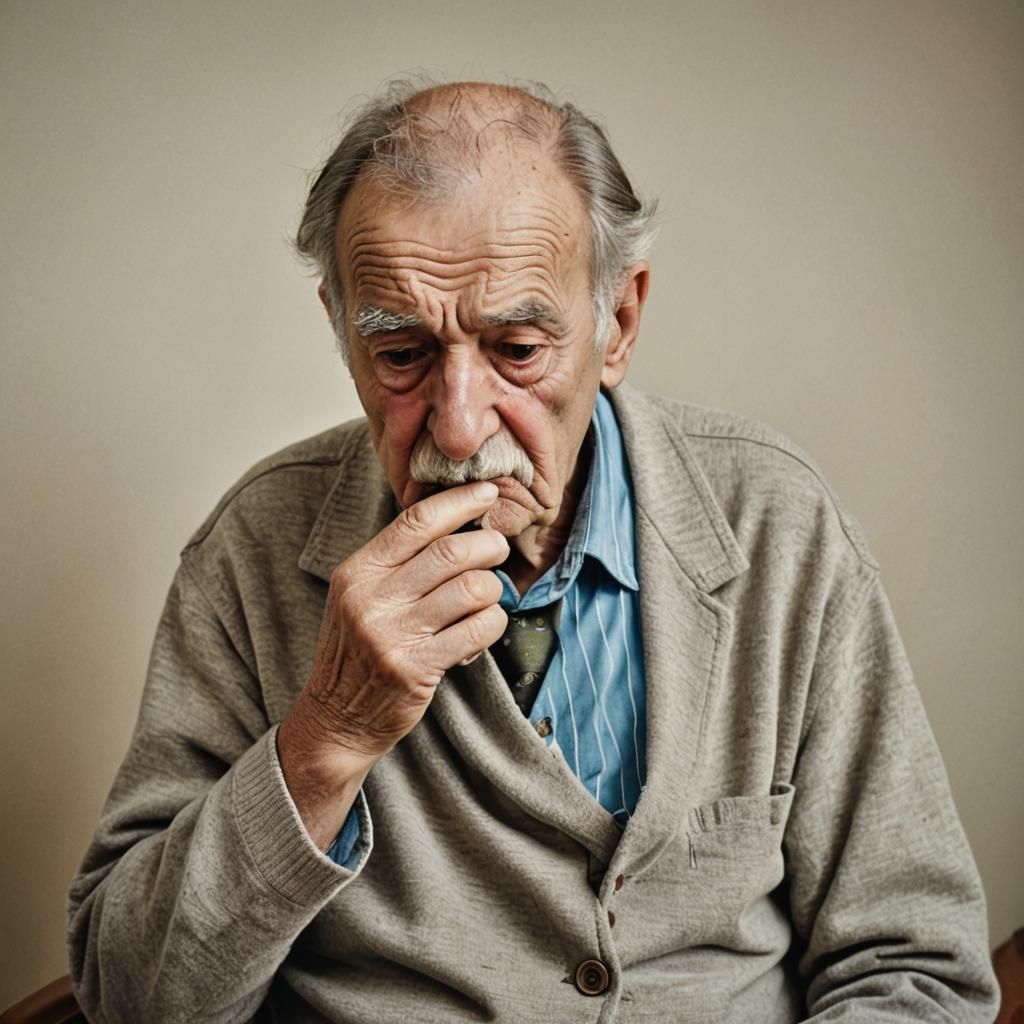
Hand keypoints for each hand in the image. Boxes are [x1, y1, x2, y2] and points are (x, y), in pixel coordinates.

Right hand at [277, 481, 508, 846]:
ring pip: (472, 589)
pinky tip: (482, 627)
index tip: (488, 492)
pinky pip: (477, 630)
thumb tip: (456, 521)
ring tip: (486, 597)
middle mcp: (371, 599)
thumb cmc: (358, 650)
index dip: (459, 502)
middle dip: (489, 545)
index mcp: (357, 572)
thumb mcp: (358, 597)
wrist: (335, 718)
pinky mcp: (416, 667)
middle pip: (452, 552)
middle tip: (498, 549)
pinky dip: (492, 623)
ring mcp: (393, 634)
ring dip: (493, 589)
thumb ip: (397, 562)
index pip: (415, 521)